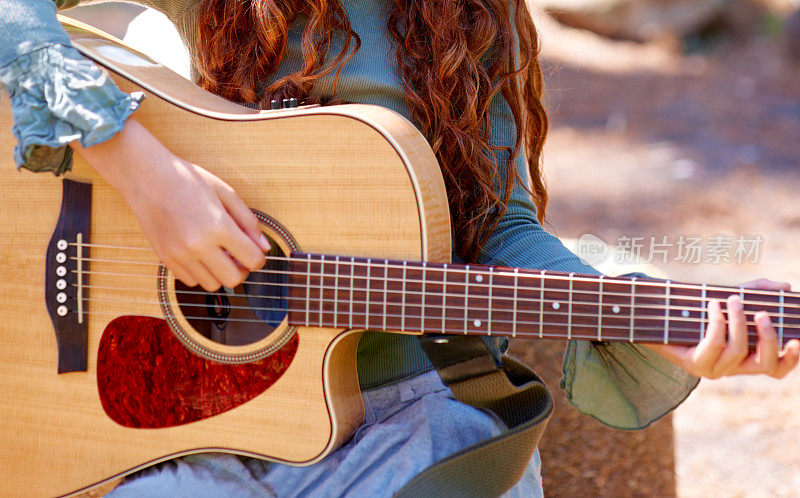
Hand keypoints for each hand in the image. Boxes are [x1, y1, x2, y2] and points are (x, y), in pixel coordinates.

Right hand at [71, 118, 268, 290]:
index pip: (253, 260)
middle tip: (239, 256)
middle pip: (234, 280)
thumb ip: (249, 222)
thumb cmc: (188, 180)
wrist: (146, 176)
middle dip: (242, 270)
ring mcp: (179, 254)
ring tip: (218, 254)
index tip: (255, 252)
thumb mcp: (226, 193)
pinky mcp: (164, 258)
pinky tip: (200, 254)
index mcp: (218, 226)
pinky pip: (190, 281)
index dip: (259, 258)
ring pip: (212, 285)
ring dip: (220, 273)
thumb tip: (264, 247)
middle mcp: (198, 245)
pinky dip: (200, 272)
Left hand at [645, 278, 799, 378]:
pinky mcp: (694, 364)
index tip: (796, 339)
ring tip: (733, 300)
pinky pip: (714, 344)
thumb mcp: (731, 298)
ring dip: (738, 322)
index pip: (777, 368)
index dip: (791, 359)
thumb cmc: (700, 309)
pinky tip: (714, 304)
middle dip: (768, 338)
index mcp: (747, 357)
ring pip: (739, 350)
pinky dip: (717, 322)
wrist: (659, 318)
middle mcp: (734, 368)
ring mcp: (714, 369)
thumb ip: (757, 291)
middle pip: (766, 364)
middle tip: (761, 313)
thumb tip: (785, 287)